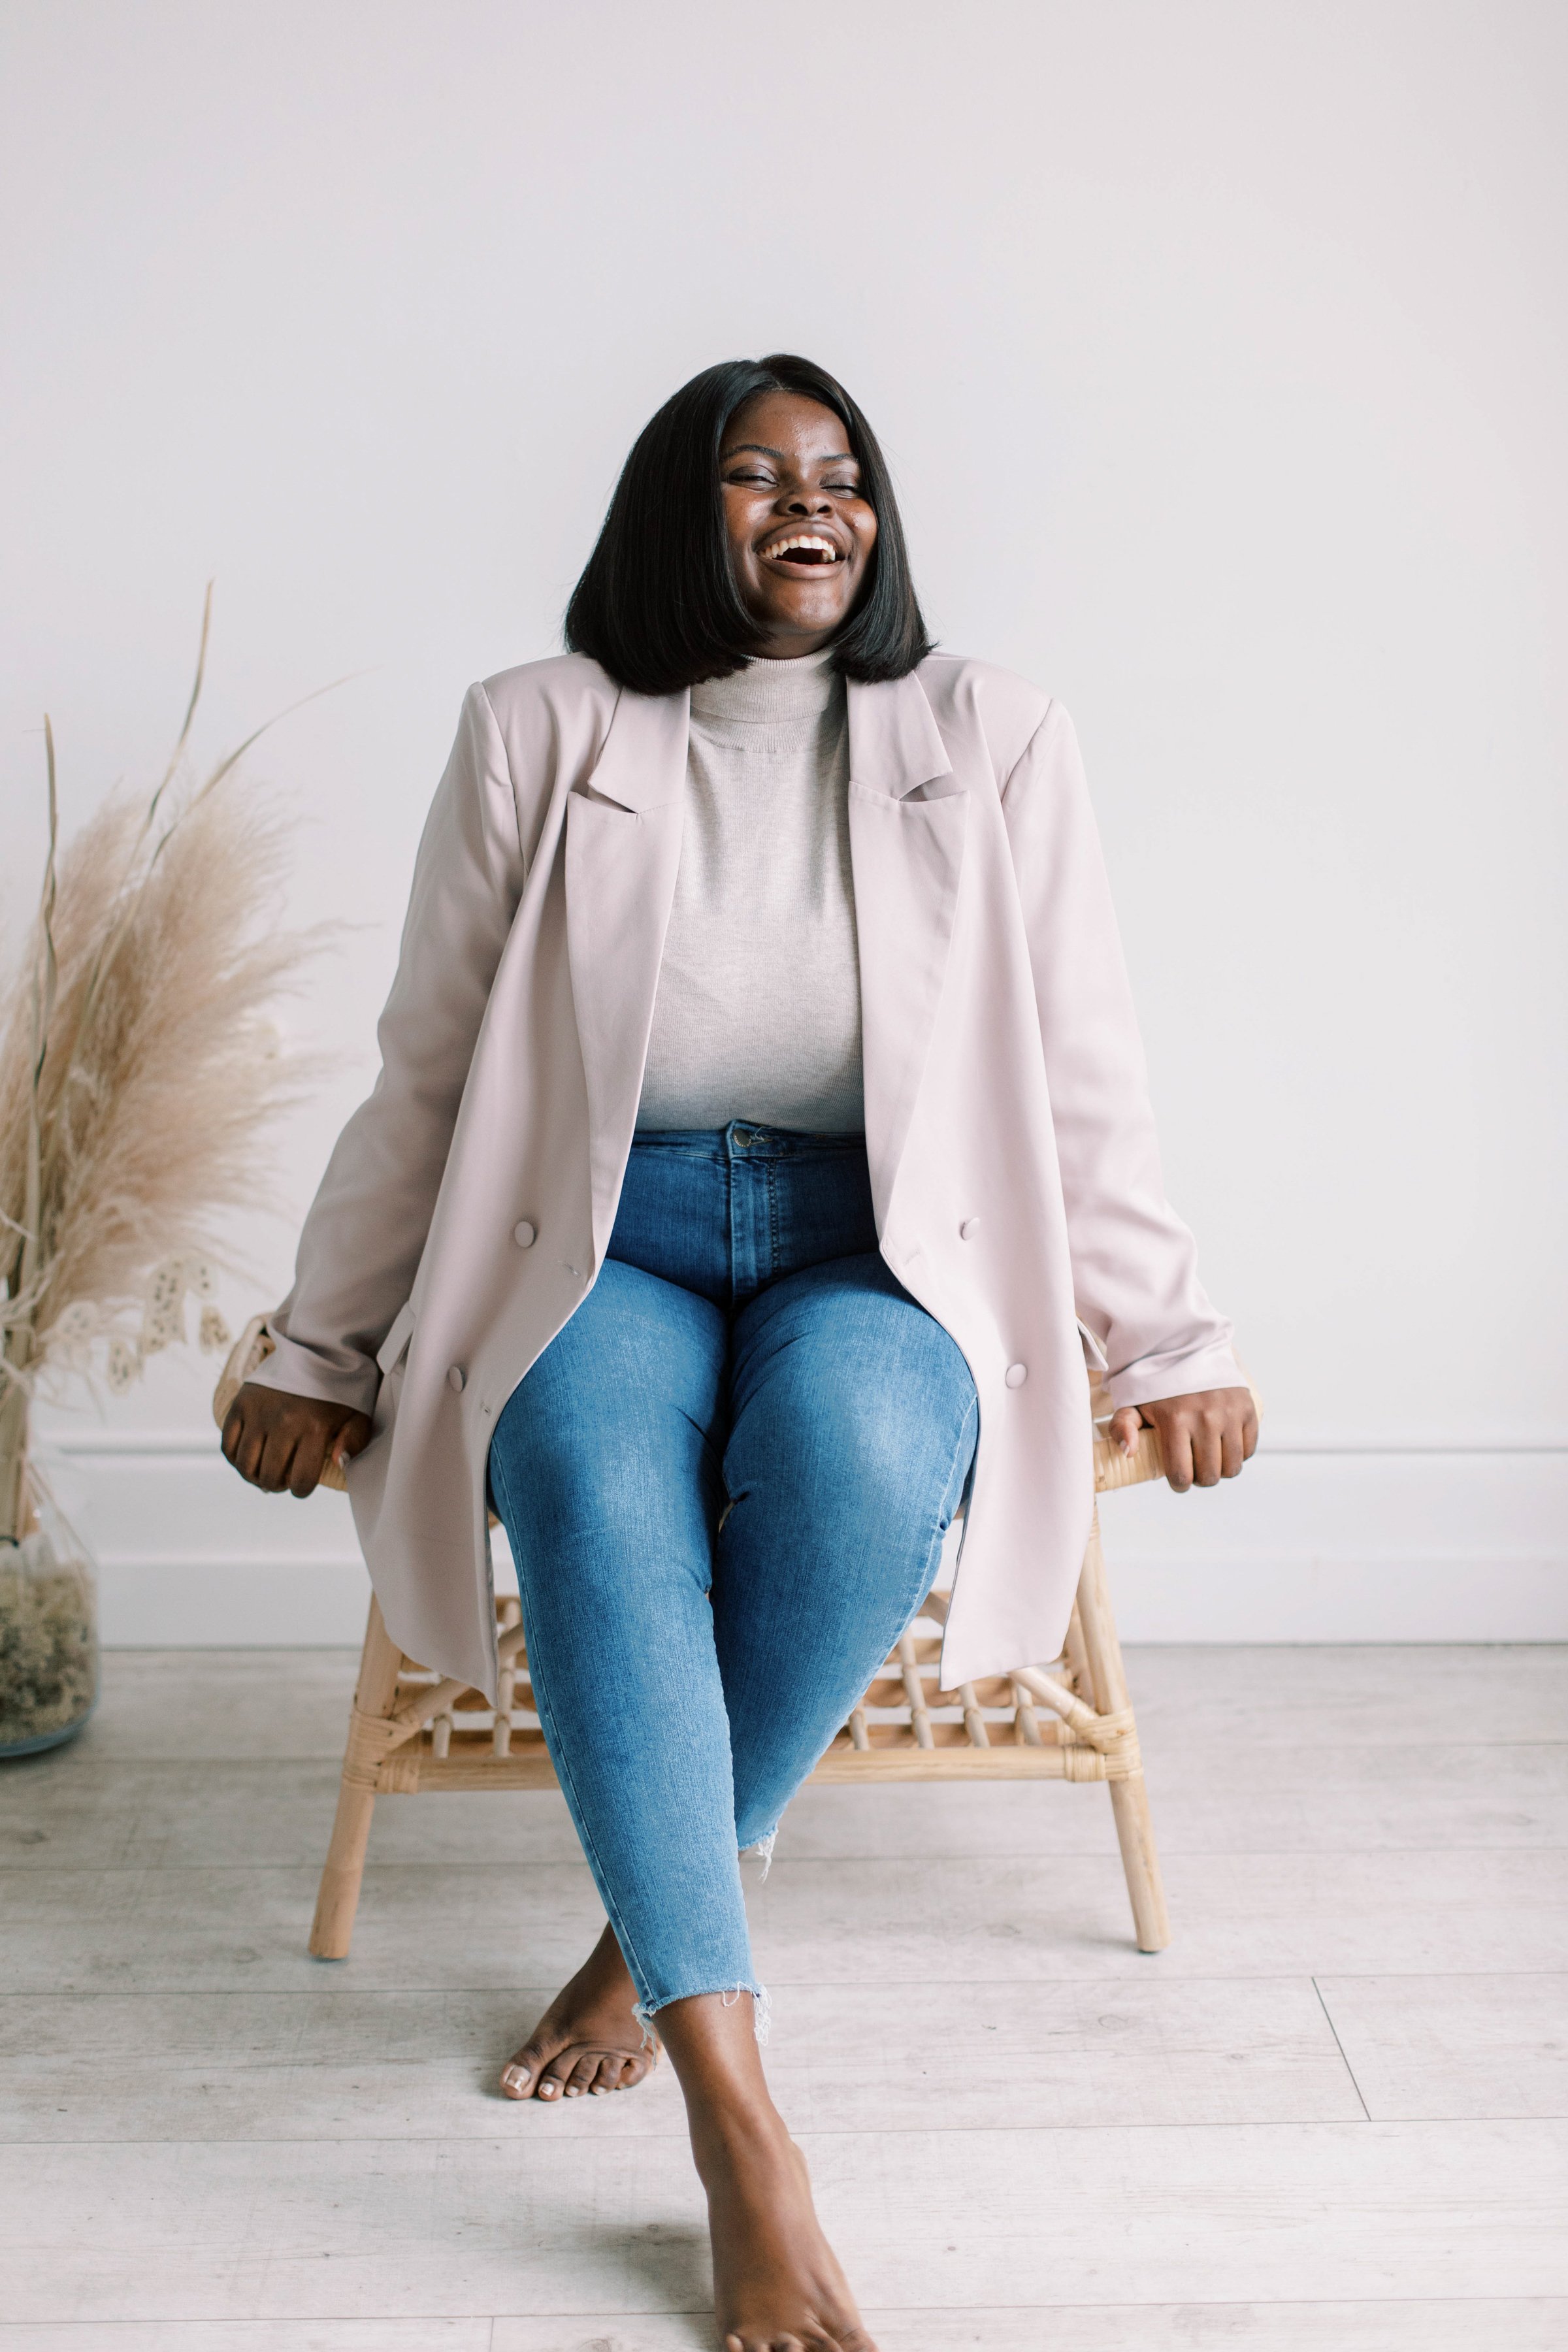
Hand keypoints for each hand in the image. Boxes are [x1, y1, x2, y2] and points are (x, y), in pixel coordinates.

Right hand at [221, 1381, 372, 1498]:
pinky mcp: (241, 1404)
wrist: (315, 1349)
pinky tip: (249, 1458)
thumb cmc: (339, 1388)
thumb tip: (338, 1463)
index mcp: (314, 1427)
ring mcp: (259, 1413)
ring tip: (265, 1471)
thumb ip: (355, 1441)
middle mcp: (284, 1422)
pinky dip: (235, 1460)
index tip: (302, 1484)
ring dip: (255, 1477)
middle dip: (278, 1485)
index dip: (301, 1489)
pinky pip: (228, 1446)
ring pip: (245, 1466)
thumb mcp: (359, 1412)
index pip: (300, 1480)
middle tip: (283, 1478)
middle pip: (270, 1477)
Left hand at [1108, 1386, 1256, 1492]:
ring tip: (1209, 1459)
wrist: (1187, 1350)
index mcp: (1174, 1420)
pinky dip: (1239, 1455)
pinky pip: (1249, 1450)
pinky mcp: (1247, 1408)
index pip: (1181, 1475)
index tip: (1178, 1478)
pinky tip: (1224, 1445)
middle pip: (1209, 1476)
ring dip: (1221, 1470)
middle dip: (1200, 1478)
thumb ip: (1122, 1427)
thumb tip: (1129, 1452)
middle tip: (1193, 1467)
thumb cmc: (1157, 1386)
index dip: (1179, 1483)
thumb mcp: (1132, 1403)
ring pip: (1232, 1467)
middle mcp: (1205, 1417)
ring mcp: (1229, 1413)